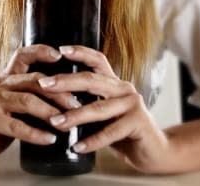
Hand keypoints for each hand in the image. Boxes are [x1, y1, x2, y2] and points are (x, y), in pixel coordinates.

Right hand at [0, 45, 80, 167]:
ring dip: (50, 112)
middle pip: (33, 80)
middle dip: (58, 91)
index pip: (22, 55)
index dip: (40, 51)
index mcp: (5, 78)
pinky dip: (36, 133)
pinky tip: (49, 139)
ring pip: (27, 101)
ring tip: (66, 122)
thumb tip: (66, 100)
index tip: (59, 55)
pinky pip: (16, 126)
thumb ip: (31, 99)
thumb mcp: (12, 107)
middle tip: (76, 103)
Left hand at [37, 45, 173, 173]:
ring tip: (55, 122)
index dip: (80, 52)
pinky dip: (92, 141)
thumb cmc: (123, 132)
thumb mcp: (104, 114)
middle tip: (44, 84)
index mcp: (114, 83)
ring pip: (99, 108)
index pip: (98, 60)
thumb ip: (87, 104)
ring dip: (74, 116)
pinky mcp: (138, 123)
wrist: (155, 151)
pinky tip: (76, 146)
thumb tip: (52, 101)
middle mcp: (124, 89)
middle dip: (65, 82)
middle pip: (92, 80)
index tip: (60, 49)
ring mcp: (132, 104)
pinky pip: (110, 132)